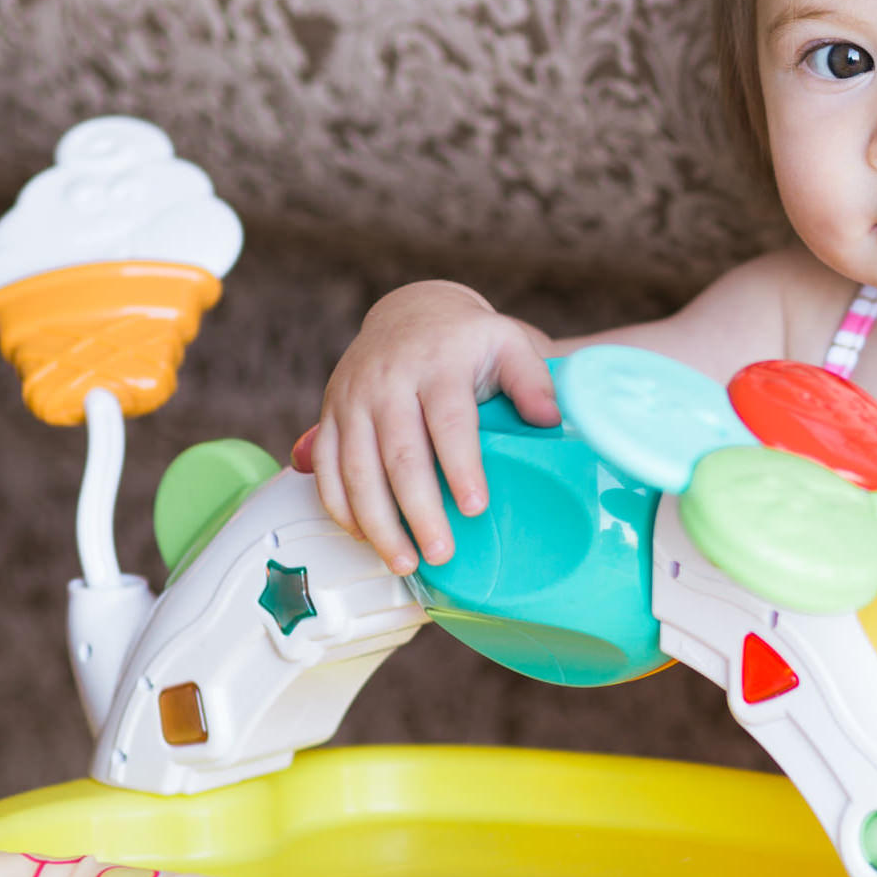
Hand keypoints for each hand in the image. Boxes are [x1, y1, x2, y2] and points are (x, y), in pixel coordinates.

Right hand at [310, 281, 558, 573]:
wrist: (410, 313)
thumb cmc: (467, 340)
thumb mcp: (507, 343)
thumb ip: (532, 381)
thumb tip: (550, 421)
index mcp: (437, 365)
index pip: (449, 422)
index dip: (461, 468)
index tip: (476, 508)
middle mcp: (388, 382)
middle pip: (399, 455)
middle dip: (418, 511)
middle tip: (440, 554)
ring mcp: (352, 399)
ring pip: (356, 469)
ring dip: (377, 522)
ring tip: (404, 563)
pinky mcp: (330, 415)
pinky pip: (326, 468)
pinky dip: (340, 507)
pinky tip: (365, 537)